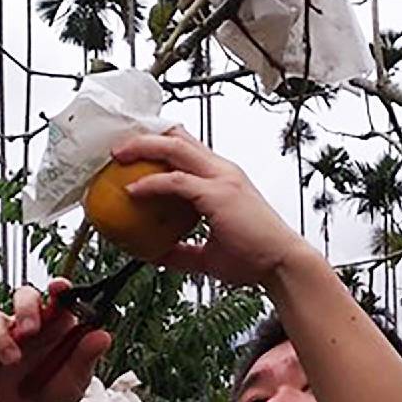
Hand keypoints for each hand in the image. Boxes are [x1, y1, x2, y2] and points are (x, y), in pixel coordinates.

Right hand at [0, 281, 111, 401]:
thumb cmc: (59, 388)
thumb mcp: (78, 377)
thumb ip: (87, 356)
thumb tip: (103, 336)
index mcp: (57, 322)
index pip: (58, 296)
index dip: (59, 287)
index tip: (58, 287)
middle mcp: (31, 323)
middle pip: (23, 296)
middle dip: (25, 308)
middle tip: (31, 330)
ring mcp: (7, 336)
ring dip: (1, 337)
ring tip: (13, 360)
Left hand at [113, 129, 309, 286]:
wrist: (283, 265)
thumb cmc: (255, 258)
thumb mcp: (209, 255)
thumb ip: (181, 251)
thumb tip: (155, 254)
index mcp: (224, 179)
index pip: (188, 148)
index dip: (160, 143)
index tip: (134, 151)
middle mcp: (223, 171)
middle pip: (178, 136)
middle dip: (145, 136)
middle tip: (119, 147)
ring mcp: (222, 179)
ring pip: (175, 147)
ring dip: (142, 147)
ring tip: (118, 155)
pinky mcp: (218, 194)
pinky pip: (176, 180)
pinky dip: (151, 183)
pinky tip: (133, 190)